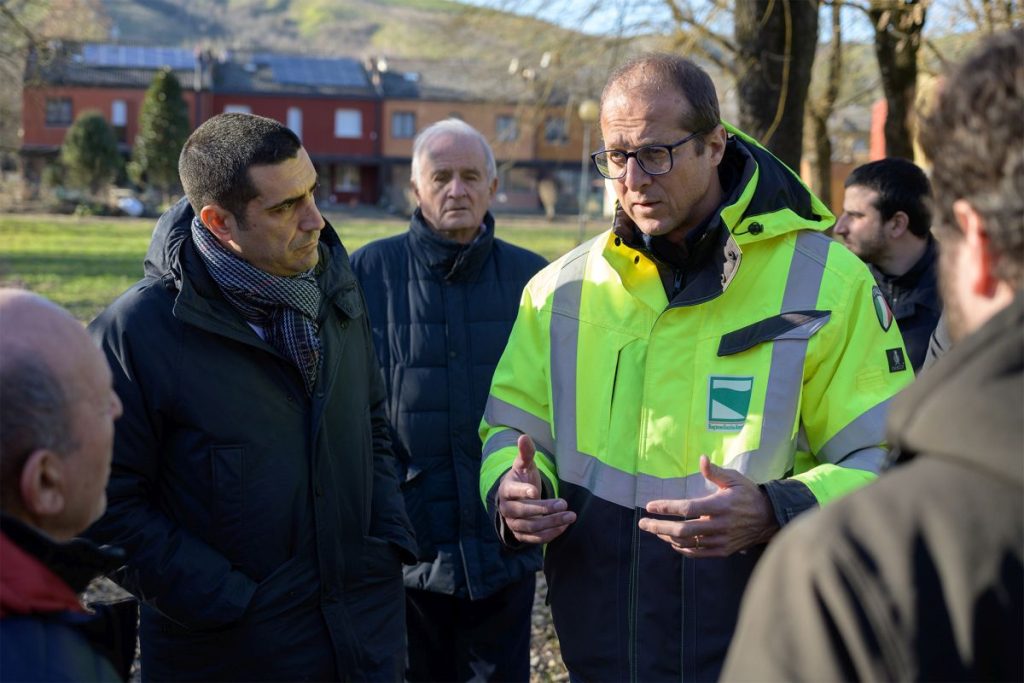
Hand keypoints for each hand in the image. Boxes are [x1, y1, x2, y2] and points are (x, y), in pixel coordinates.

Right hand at [496, 435, 575, 543]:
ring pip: (531, 527)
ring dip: (551, 523)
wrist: (515, 500)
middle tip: (564, 503)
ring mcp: (513, 524)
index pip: (512, 492)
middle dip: (545, 508)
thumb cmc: (521, 479)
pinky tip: (564, 526)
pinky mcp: (521, 535)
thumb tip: (524, 437)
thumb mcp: (524, 466)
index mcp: (506, 490)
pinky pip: (534, 539)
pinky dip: (550, 534)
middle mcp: (507, 509)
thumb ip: (525, 453)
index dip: (522, 492)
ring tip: (570, 516)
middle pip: (524, 512)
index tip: (535, 491)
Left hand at [637, 455, 778, 556]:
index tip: (650, 506)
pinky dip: (682, 548)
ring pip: (687, 543)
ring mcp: (720, 540)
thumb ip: (715, 472)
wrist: (769, 518)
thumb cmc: (748, 494)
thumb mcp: (734, 479)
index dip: (667, 507)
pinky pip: (697, 553)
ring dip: (668, 537)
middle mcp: (719, 525)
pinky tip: (672, 541)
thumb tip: (702, 458)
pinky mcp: (722, 551)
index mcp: (720, 506)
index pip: (688, 508)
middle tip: (643, 523)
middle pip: (683, 531)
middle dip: (659, 527)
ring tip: (655, 529)